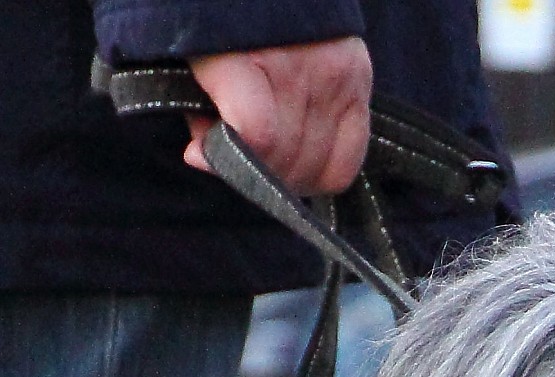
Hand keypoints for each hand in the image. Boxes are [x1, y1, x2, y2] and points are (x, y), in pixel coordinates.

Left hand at [183, 38, 372, 195]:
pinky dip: (322, 175)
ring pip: (314, 168)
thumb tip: (206, 156)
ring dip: (288, 175)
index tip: (202, 153)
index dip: (225, 159)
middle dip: (256, 170)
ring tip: (271, 155)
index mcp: (243, 52)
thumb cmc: (224, 23)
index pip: (256, 133)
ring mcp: (333, 75)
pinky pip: (345, 163)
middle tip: (241, 155)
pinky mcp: (358, 82)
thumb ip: (201, 110)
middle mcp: (295, 64)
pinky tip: (303, 162)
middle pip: (284, 158)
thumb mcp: (197, 58)